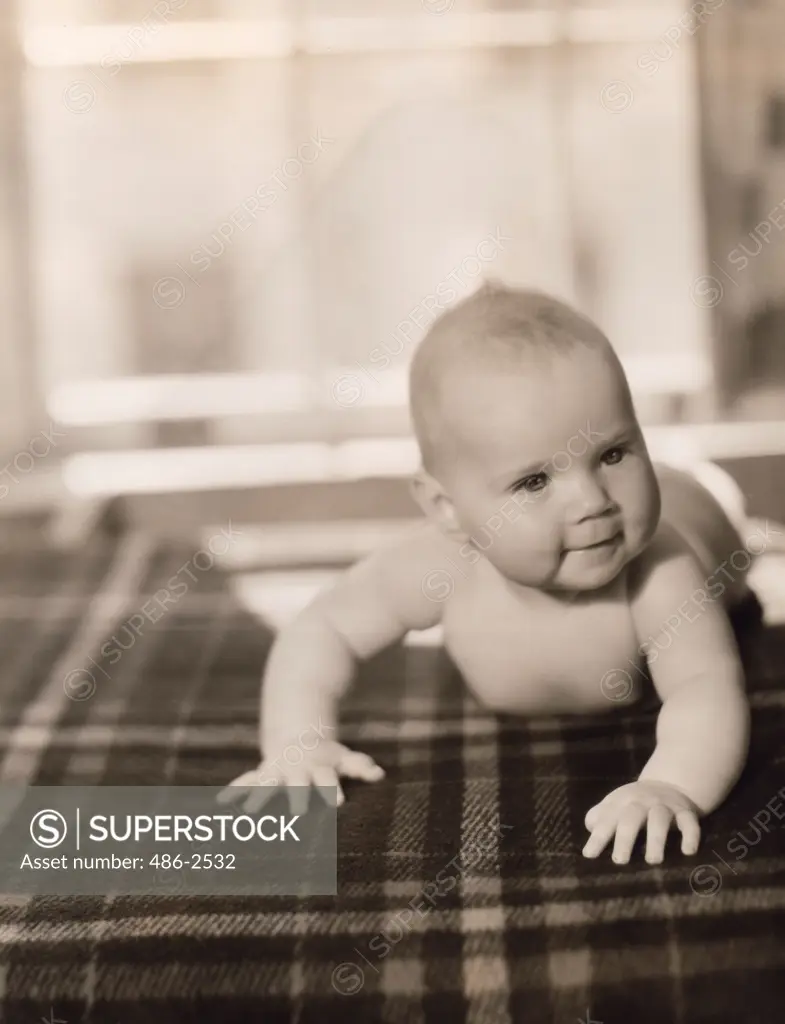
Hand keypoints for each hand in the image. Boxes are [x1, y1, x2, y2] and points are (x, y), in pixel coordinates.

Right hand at [216, 739, 383, 815]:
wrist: (299, 739)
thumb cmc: (328, 757)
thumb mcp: (344, 758)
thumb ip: (360, 766)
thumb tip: (379, 773)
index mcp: (318, 769)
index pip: (327, 780)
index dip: (332, 789)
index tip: (338, 803)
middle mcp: (296, 770)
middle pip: (297, 784)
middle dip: (296, 797)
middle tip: (296, 815)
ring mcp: (277, 771)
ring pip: (266, 783)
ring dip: (257, 797)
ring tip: (247, 813)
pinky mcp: (262, 773)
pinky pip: (246, 782)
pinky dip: (234, 791)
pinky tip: (221, 803)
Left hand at [582, 780, 700, 864]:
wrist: (668, 784)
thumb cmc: (633, 804)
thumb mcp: (614, 806)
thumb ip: (598, 819)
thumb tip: (589, 836)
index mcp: (620, 802)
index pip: (606, 820)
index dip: (598, 837)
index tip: (589, 856)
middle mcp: (641, 802)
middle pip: (631, 818)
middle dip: (625, 839)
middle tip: (620, 861)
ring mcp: (664, 806)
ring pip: (659, 820)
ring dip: (656, 839)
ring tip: (653, 861)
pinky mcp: (685, 812)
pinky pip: (689, 823)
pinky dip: (690, 836)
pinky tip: (687, 852)